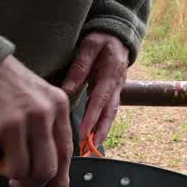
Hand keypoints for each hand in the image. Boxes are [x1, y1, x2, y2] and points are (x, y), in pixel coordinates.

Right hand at [0, 55, 72, 186]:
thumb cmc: (3, 86)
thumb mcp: (37, 100)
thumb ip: (46, 134)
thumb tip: (50, 180)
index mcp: (57, 105)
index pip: (65, 153)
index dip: (61, 180)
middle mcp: (40, 113)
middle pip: (44, 169)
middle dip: (31, 182)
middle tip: (18, 183)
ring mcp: (15, 122)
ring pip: (17, 171)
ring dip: (4, 168)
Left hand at [62, 32, 128, 147]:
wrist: (120, 37)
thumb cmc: (103, 40)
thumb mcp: (90, 45)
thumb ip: (80, 66)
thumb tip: (66, 89)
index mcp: (111, 73)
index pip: (101, 99)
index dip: (93, 117)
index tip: (84, 132)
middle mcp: (116, 85)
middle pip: (109, 112)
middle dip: (100, 132)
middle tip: (90, 148)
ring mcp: (116, 91)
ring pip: (110, 115)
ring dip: (101, 132)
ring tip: (90, 149)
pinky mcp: (112, 94)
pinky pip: (107, 112)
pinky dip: (101, 125)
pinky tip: (92, 137)